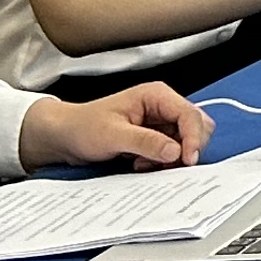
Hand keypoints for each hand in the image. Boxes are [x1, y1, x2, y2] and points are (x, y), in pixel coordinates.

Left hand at [21, 80, 208, 173]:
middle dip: (186, 148)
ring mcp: (161, 122)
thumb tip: (176, 151)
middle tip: (166, 165)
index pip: (190, 115)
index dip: (193, 138)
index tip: (188, 160)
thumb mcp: (113, 135)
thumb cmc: (83, 128)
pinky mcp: (156, 137)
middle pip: (196, 126)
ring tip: (144, 164)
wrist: (64, 137)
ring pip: (186, 141)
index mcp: (156, 96)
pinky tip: (141, 164)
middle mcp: (163, 106)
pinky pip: (173, 151)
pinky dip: (162, 162)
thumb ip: (146, 142)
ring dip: (172, 157)